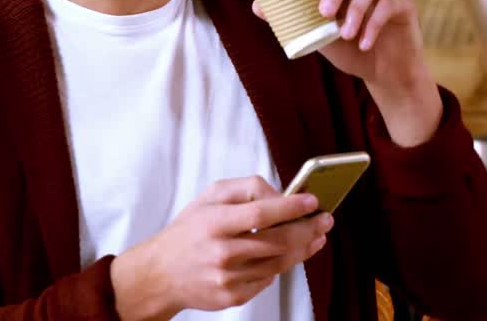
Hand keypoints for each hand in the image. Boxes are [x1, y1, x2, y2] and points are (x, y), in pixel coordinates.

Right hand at [109, 176, 330, 319]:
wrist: (160, 274)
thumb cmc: (189, 231)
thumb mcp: (208, 198)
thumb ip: (246, 189)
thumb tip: (282, 195)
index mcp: (213, 223)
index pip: (260, 213)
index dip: (290, 207)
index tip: (312, 200)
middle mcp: (221, 252)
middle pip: (277, 241)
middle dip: (307, 228)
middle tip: (325, 219)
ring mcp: (227, 278)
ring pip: (279, 263)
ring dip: (304, 248)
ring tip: (317, 236)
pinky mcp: (232, 296)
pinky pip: (267, 279)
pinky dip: (280, 265)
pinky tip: (286, 254)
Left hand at [252, 0, 442, 145]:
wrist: (383, 72)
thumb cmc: (348, 47)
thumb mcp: (317, 34)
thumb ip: (295, 17)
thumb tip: (257, 6)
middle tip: (324, 11)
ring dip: (355, 10)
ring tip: (346, 36)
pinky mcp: (405, 3)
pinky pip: (388, 5)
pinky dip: (373, 25)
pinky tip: (364, 43)